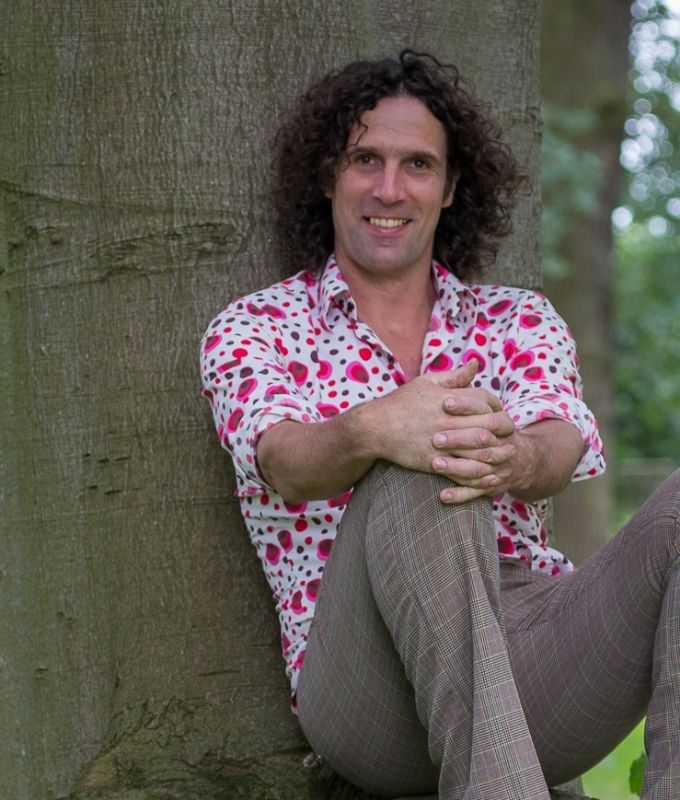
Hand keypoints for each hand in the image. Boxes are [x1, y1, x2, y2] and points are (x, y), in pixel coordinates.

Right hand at [374, 359, 501, 473]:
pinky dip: (479, 473)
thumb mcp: (426, 383)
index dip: (497, 405)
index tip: (499, 410)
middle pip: (488, 425)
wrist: (375, 428)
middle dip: (504, 429)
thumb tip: (476, 363)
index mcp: (448, 398)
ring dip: (497, 452)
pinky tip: (488, 472)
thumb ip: (454, 376)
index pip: (484, 400)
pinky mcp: (434, 461)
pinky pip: (462, 470)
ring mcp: (441, 442)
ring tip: (507, 453)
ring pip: (479, 449)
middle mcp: (447, 420)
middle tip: (511, 432)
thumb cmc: (401, 403)